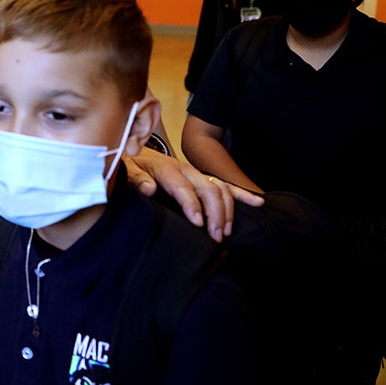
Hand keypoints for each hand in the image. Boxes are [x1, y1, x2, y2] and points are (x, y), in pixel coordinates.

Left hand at [125, 148, 263, 241]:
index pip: (183, 188)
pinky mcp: (202, 178)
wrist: (133, 148)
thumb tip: (149, 189)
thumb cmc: (130, 164)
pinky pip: (225, 185)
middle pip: (208, 189)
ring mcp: (196, 173)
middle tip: (216, 236)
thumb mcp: (127, 169)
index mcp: (166, 169)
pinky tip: (258, 202)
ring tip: (226, 232)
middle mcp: (185, 170)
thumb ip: (136, 179)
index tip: (199, 224)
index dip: (192, 205)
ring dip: (227, 210)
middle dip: (215, 213)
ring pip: (220, 188)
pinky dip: (242, 194)